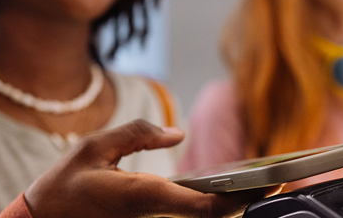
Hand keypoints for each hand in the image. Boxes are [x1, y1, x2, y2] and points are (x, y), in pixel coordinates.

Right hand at [24, 119, 275, 217]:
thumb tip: (178, 133)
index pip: (204, 206)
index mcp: (144, 196)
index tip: (269, 184)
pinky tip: (227, 191)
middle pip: (211, 216)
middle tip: (278, 180)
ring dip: (231, 204)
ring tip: (261, 183)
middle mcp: (153, 215)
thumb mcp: (95, 146)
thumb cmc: (64, 184)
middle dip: (245, 201)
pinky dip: (211, 206)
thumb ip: (138, 134)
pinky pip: (187, 216)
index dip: (241, 198)